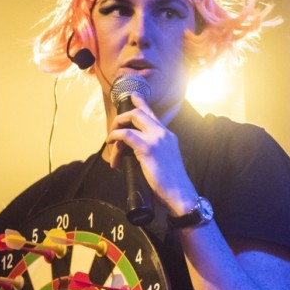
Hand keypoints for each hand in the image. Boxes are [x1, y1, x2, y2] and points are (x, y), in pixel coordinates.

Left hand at [105, 93, 197, 215]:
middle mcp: (163, 133)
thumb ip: (155, 150)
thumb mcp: (165, 159)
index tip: (133, 96)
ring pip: (132, 119)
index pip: (152, 114)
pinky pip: (126, 135)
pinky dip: (115, 136)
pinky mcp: (147, 148)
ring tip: (110, 140)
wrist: (180, 193)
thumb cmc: (170, 182)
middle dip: (122, 117)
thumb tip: (135, 151)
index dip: (141, 103)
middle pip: (139, 112)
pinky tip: (111, 143)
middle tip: (113, 127)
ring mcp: (156, 138)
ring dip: (116, 127)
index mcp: (168, 135)